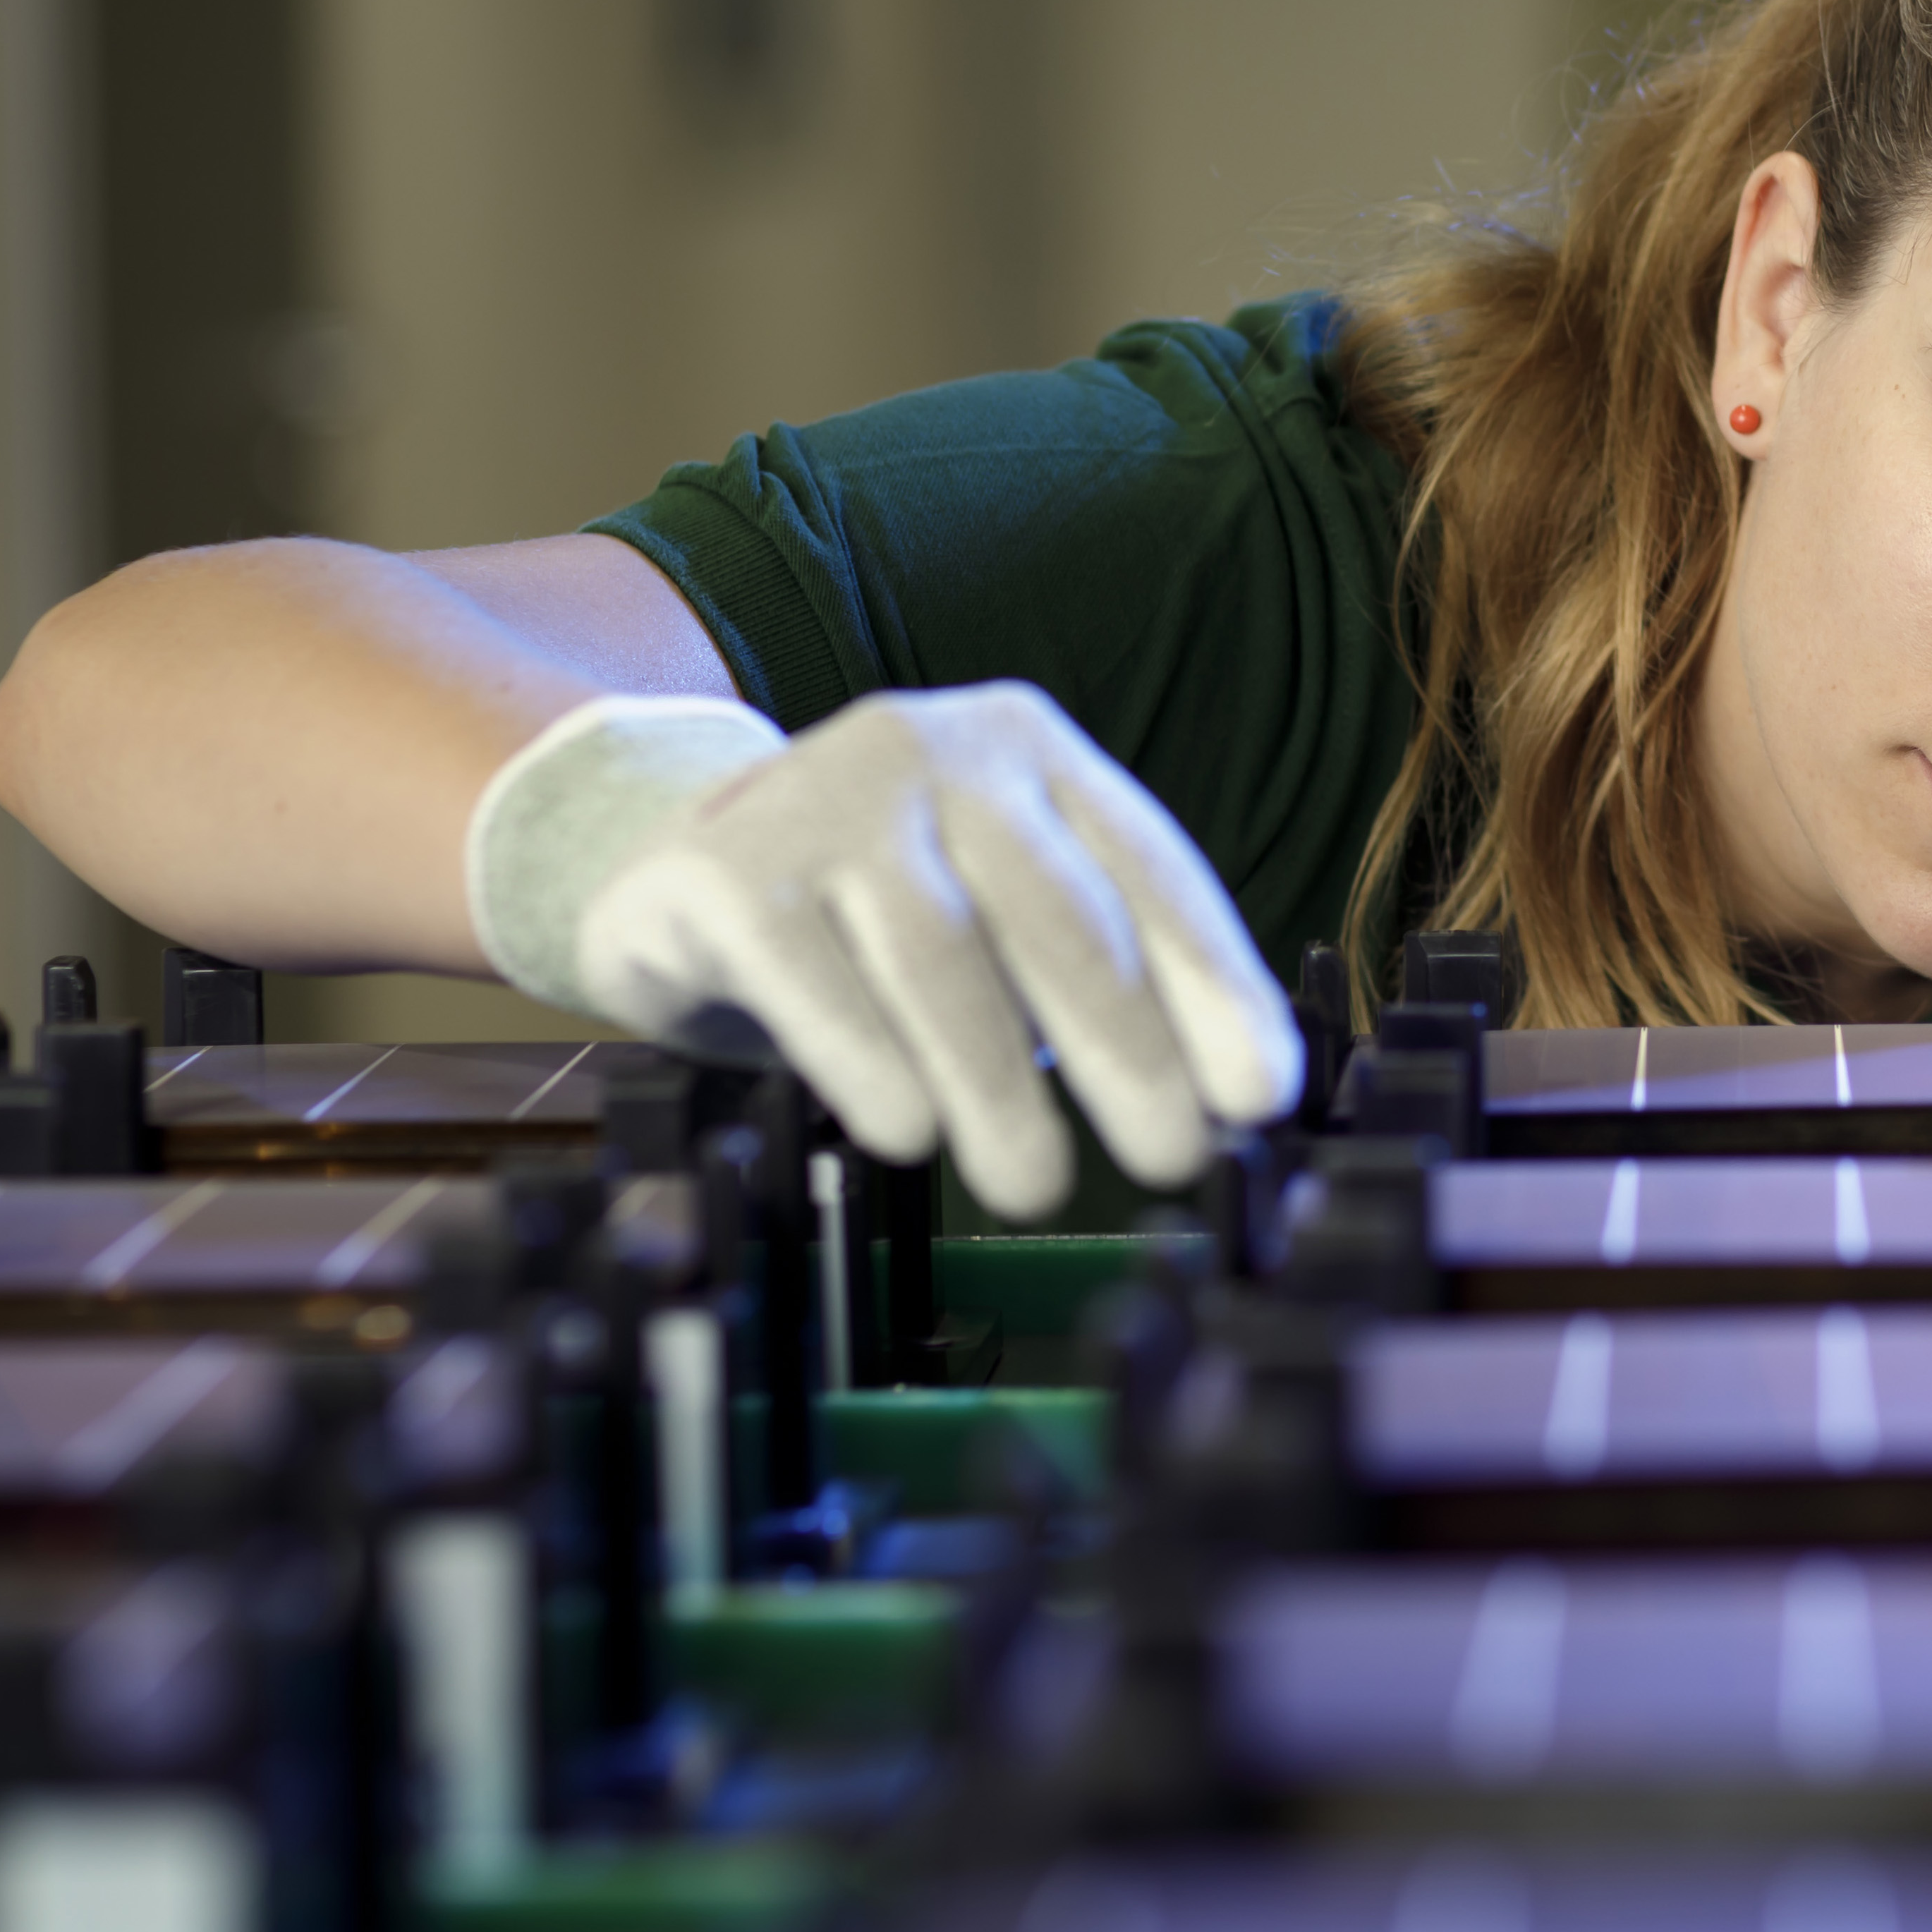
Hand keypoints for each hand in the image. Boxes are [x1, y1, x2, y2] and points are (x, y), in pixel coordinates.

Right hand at [470, 685, 1300, 1219]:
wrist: (671, 872)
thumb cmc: (875, 920)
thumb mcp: (1000, 923)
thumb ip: (1106, 981)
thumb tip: (1225, 1103)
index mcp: (1033, 755)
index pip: (1152, 874)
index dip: (1215, 990)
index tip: (1260, 1096)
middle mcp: (937, 749)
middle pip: (1057, 912)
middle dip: (1127, 1048)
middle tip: (1173, 1156)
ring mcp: (824, 795)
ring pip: (940, 950)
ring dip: (997, 1080)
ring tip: (1036, 1182)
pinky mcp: (723, 865)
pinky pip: (810, 972)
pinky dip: (867, 1058)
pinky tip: (906, 1131)